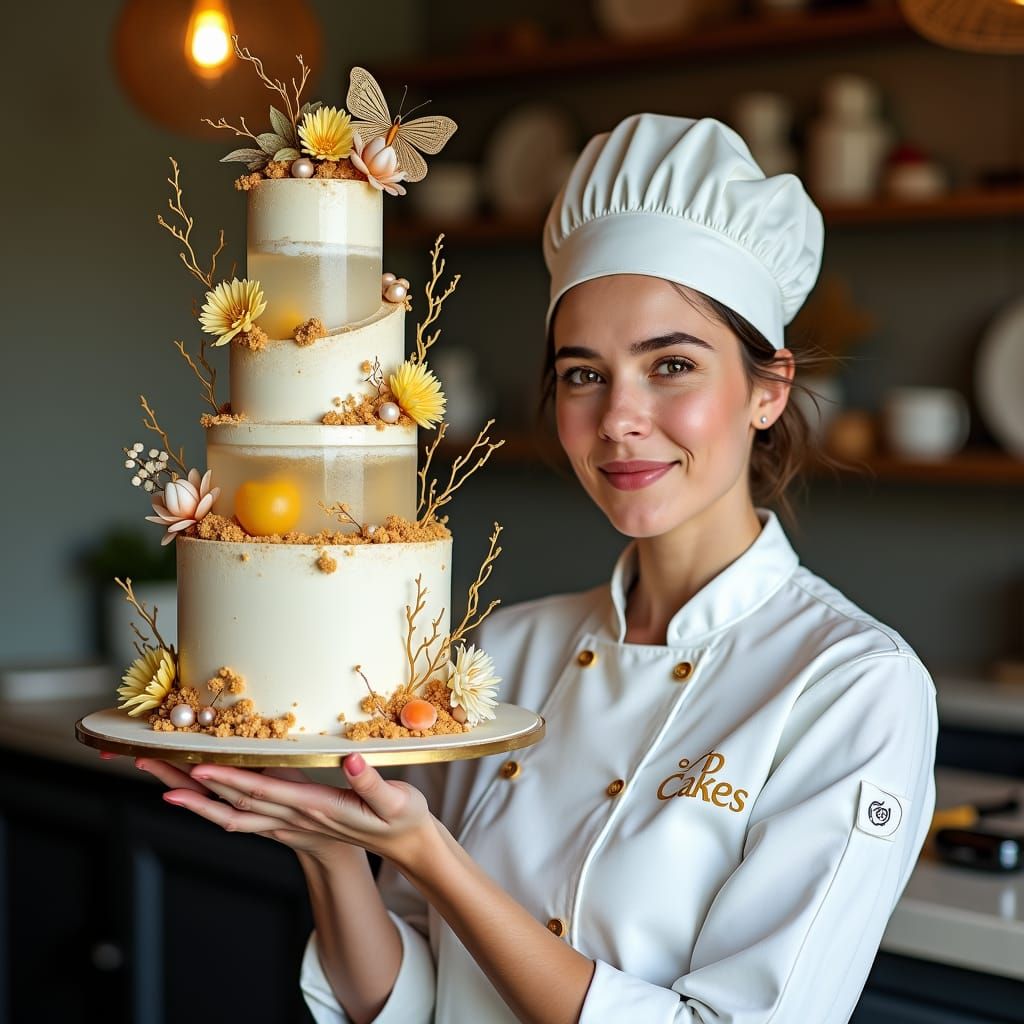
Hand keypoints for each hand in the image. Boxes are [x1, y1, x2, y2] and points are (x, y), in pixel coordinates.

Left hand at [145, 753, 434, 869]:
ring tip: (160, 780)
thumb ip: (371, 782)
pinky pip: (242, 816)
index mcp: (315, 808)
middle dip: (191, 785)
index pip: (263, 793)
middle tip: (152, 765)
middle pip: (233, 802)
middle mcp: (293, 818)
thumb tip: (352, 761)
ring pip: (231, 810)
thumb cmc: (401, 820)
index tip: (199, 767)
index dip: (230, 780)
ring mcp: (288, 823)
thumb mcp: (396, 801)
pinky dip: (214, 806)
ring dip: (193, 798)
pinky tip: (199, 797)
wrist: (402, 845)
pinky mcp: (289, 821)